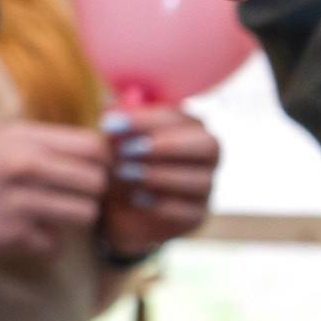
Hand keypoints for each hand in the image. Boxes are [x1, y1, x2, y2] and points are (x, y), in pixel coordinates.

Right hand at [0, 120, 110, 265]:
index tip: (90, 171)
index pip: (95, 145)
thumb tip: (96, 150)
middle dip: (90, 193)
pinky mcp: (13, 237)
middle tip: (70, 198)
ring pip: (87, 215)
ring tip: (48, 216)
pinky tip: (23, 236)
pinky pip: (58, 245)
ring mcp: (20, 202)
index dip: (102, 162)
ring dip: (72, 221)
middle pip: (98, 182)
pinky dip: (45, 245)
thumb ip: (41, 143)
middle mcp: (25, 165)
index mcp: (22, 137)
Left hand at [101, 106, 219, 257]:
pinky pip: (189, 210)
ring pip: (202, 180)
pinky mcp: (196, 216)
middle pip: (209, 145)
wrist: (117, 208)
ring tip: (125, 174)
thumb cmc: (120, 164)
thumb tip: (111, 104)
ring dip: (160, 175)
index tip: (111, 124)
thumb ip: (115, 120)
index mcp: (189, 129)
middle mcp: (206, 157)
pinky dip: (162, 204)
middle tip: (128, 151)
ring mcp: (205, 188)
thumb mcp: (113, 140)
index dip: (147, 119)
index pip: (181, 118)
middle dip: (168, 146)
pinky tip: (136, 198)